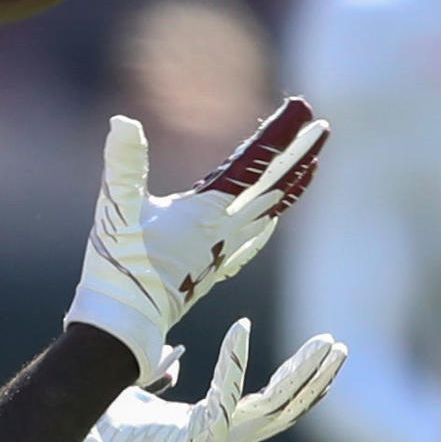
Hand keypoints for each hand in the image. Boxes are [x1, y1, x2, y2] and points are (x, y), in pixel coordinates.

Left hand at [24, 318, 347, 441]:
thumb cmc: (115, 433)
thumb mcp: (148, 396)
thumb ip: (166, 376)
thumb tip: (176, 357)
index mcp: (219, 429)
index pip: (275, 407)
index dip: (301, 383)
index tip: (322, 354)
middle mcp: (225, 439)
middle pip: (287, 407)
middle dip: (316, 376)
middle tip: (339, 345)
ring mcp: (216, 441)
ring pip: (273, 406)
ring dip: (301, 373)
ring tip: (325, 345)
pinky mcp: (198, 438)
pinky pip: (225, 396)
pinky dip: (233, 361)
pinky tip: (241, 328)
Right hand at [66, 100, 332, 385]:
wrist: (121, 331)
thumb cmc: (117, 272)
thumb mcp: (116, 213)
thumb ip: (124, 166)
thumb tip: (123, 121)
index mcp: (207, 214)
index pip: (253, 166)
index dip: (280, 136)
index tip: (306, 109)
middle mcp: (223, 233)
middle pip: (272, 187)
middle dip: (298, 155)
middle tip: (324, 128)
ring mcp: (219, 254)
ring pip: (267, 212)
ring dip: (289, 186)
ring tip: (311, 165)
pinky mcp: (208, 270)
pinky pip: (250, 241)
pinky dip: (266, 223)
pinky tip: (271, 222)